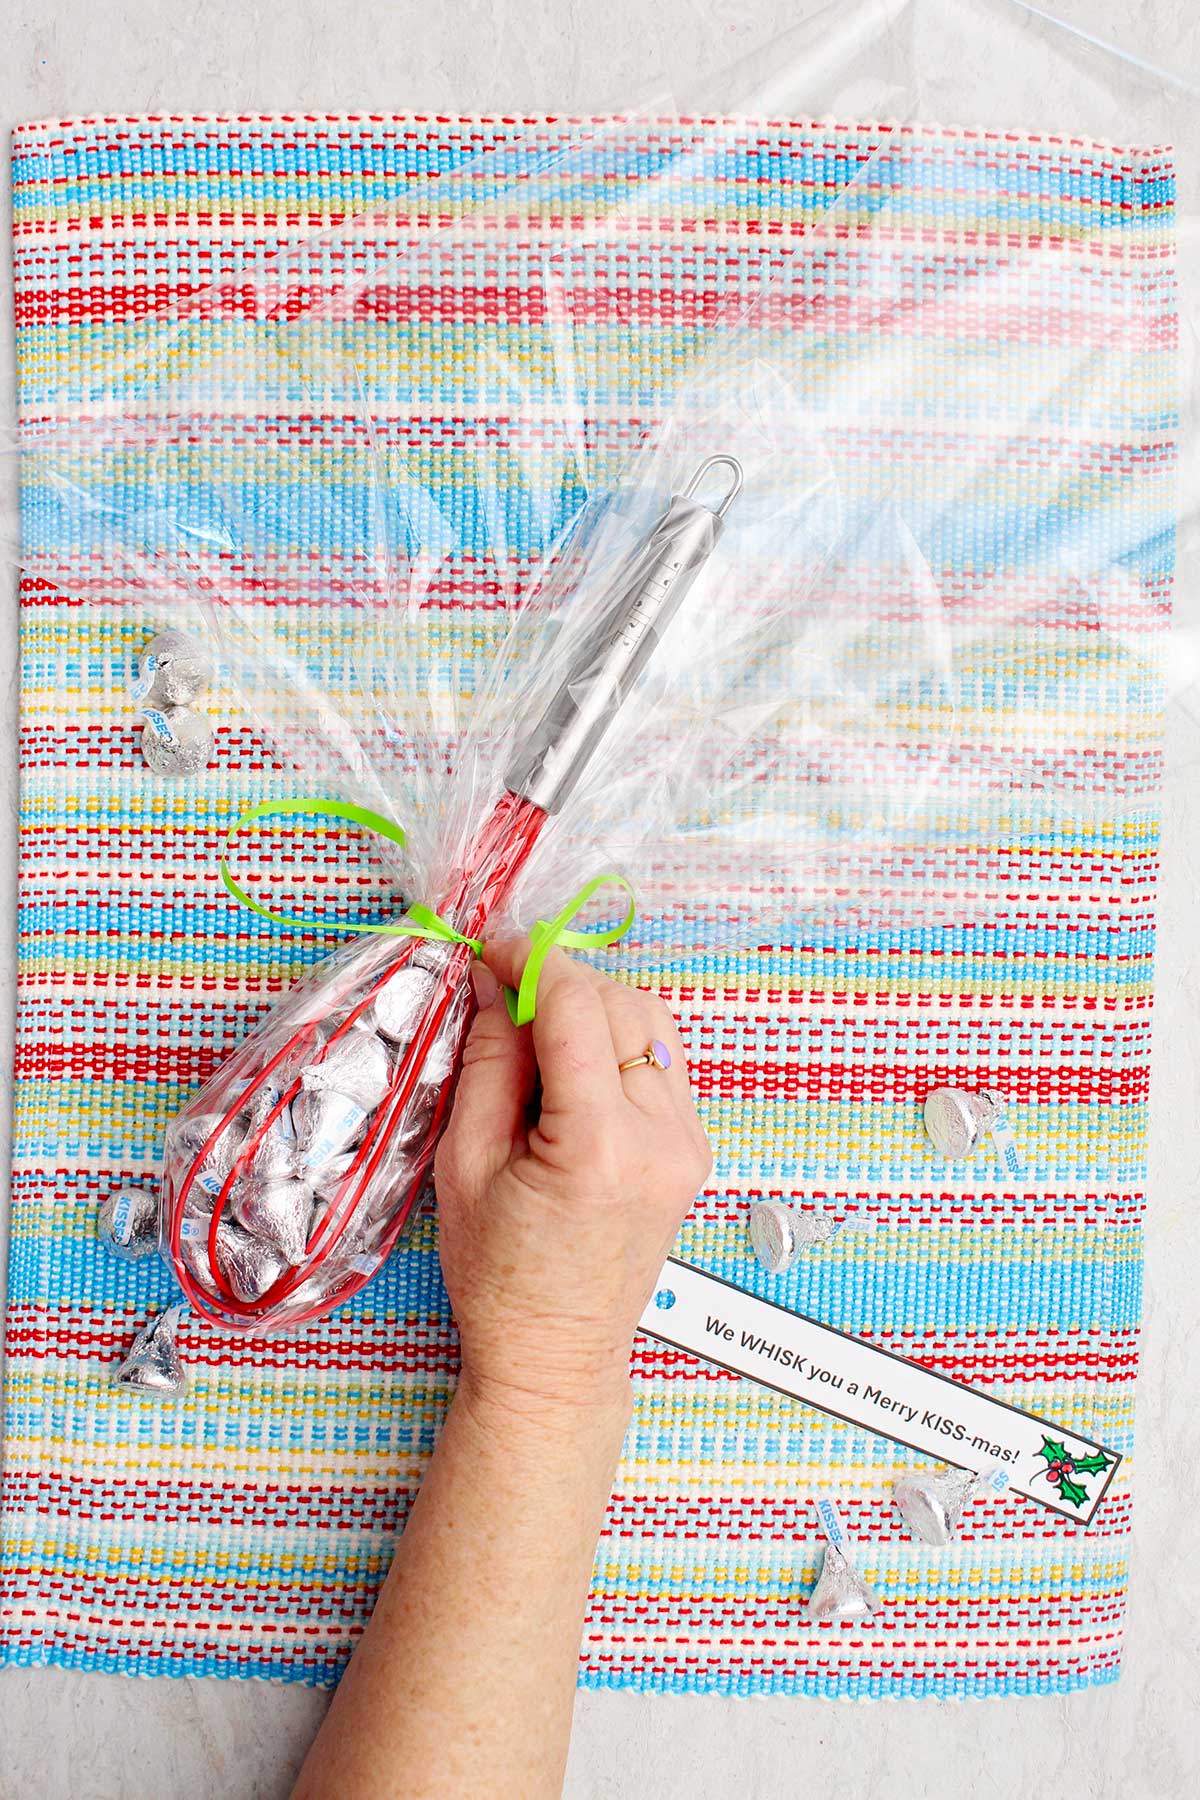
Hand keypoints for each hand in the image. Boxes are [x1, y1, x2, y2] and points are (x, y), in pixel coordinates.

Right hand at [433, 936, 711, 1427]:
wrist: (555, 1356)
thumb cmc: (500, 1277)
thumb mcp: (466, 1165)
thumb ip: (487, 1064)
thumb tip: (495, 985)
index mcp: (599, 1145)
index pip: (577, 1007)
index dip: (531, 962)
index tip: (492, 951)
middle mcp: (661, 1137)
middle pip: (621, 1004)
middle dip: (559, 984)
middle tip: (502, 996)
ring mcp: (688, 1144)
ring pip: (650, 1025)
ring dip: (593, 1010)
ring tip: (534, 1040)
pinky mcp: (692, 1151)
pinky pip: (661, 1063)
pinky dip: (617, 1046)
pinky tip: (571, 1075)